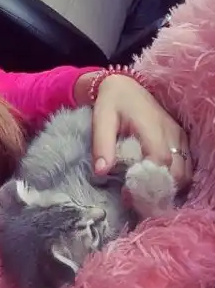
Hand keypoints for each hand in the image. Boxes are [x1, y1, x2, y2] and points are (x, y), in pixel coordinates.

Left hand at [90, 74, 192, 188]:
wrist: (124, 86)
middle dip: (161, 189)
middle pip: (178, 171)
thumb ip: (101, 145)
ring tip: (146, 195)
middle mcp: (171, 132)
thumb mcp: (101, 120)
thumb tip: (101, 172)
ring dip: (170, 186)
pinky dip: (175, 179)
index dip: (148, 181)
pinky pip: (187, 164)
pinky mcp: (181, 139)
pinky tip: (157, 185)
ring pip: (186, 171)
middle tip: (138, 201)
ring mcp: (179, 136)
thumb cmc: (111, 103)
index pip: (160, 160)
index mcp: (152, 126)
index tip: (129, 194)